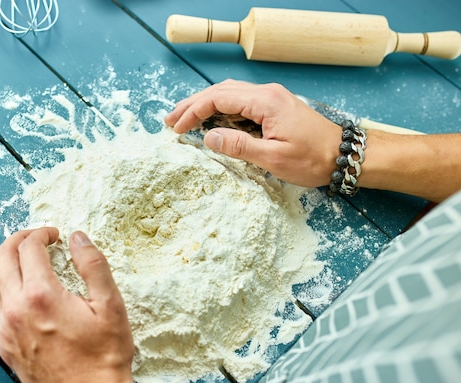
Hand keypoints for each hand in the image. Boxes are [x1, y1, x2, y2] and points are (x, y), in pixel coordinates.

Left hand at [0, 228, 145, 382]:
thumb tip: (78, 237)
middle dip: (19, 239)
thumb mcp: (111, 305)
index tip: (55, 235)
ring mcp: (4, 329)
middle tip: (36, 239)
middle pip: (2, 257)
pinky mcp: (2, 346)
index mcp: (42, 295)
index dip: (42, 233)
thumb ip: (93, 265)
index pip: (29, 248)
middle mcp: (16, 309)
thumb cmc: (104, 356)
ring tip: (21, 260)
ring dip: (2, 262)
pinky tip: (10, 292)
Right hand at [165, 80, 341, 187]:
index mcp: (265, 102)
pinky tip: (211, 118)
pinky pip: (240, 101)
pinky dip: (220, 108)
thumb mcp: (274, 158)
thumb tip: (209, 137)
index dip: (193, 112)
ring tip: (184, 118)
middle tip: (170, 120)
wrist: (345, 155)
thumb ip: (239, 146)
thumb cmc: (313, 159)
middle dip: (193, 104)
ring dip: (205, 104)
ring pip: (229, 93)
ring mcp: (271, 98)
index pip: (218, 98)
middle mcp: (267, 93)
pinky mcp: (274, 106)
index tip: (177, 128)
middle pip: (220, 91)